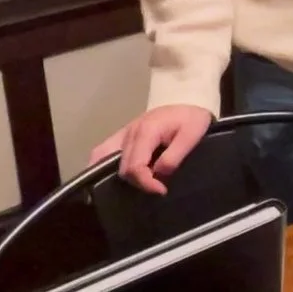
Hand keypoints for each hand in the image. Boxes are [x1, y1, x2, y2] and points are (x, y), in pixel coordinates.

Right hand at [88, 105, 212, 194]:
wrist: (187, 100)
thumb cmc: (191, 119)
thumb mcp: (191, 136)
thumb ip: (174, 157)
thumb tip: (158, 175)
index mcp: (146, 131)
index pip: (135, 166)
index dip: (146, 183)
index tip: (161, 190)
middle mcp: (129, 132)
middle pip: (122, 168)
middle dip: (138, 182)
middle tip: (156, 187)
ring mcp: (123, 133)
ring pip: (104, 159)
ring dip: (120, 176)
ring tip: (135, 186)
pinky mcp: (122, 135)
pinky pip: (102, 151)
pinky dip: (101, 165)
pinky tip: (106, 179)